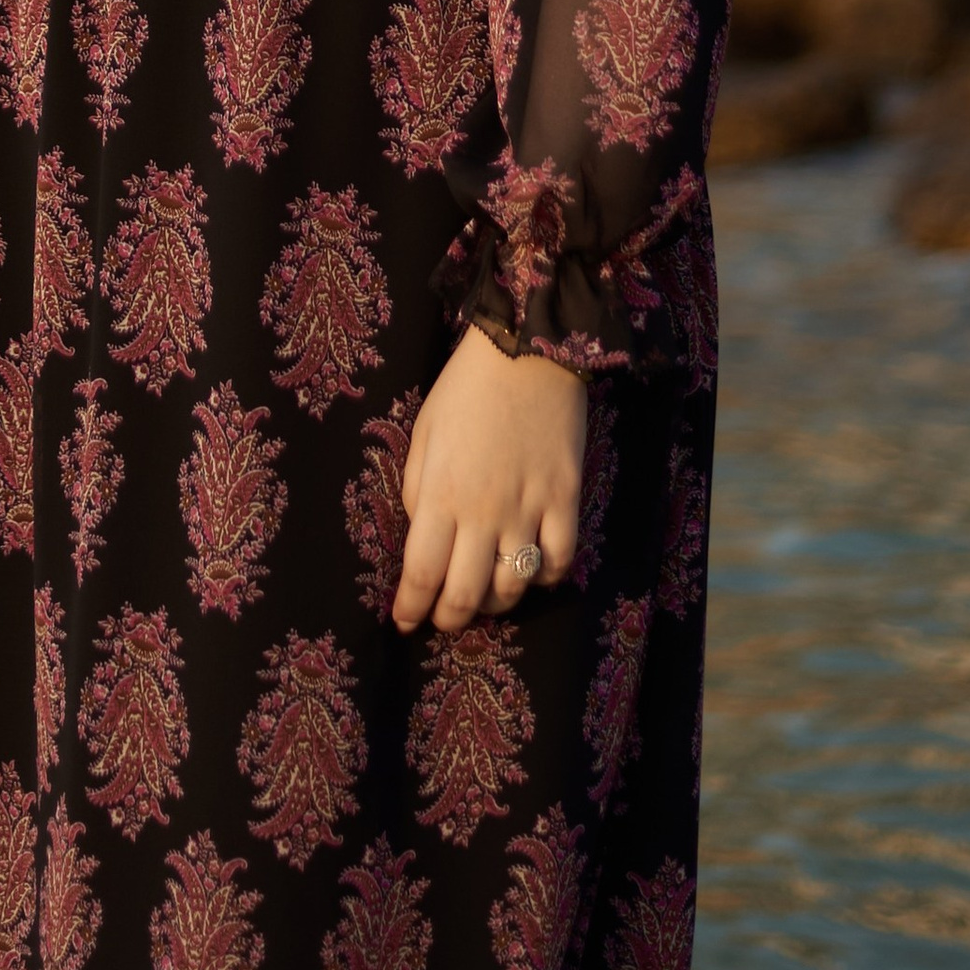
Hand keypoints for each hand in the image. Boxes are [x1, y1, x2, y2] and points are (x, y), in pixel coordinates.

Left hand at [392, 327, 584, 635]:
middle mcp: (484, 513)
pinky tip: (532, 570)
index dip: (411, 608)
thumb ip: (419, 491)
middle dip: (449, 619)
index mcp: (441, 495)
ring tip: (485, 596)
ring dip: (495, 604)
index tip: (404, 621)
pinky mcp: (566, 499)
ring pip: (513, 587)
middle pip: (466, 595)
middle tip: (443, 619)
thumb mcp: (423, 436)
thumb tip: (421, 536)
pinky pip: (558, 560)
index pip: (421, 574)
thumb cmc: (465, 390)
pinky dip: (544, 577)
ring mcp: (529, 509)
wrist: (527, 349)